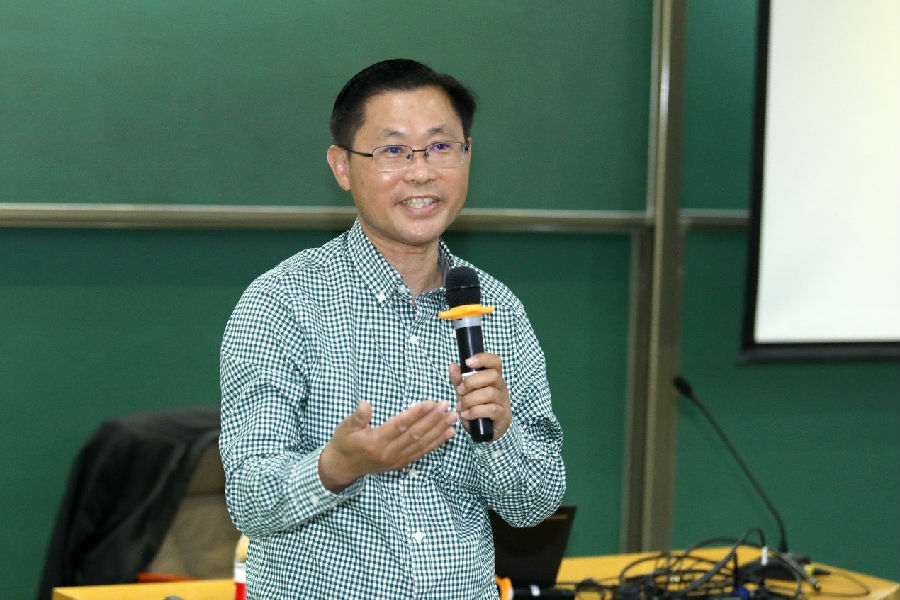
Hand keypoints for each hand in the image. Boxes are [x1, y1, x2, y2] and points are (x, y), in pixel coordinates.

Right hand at [318, 400, 457, 491]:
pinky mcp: (401, 463)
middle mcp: (389, 452)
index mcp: (375, 441)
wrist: (342, 467)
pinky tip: (448, 433)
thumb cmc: (344, 443)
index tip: (431, 403)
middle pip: (415, 434)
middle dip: (433, 419)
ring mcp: (396, 459)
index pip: (400, 425)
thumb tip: (365, 404)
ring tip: (452, 417)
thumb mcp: (345, 427)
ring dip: (439, 430)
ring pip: (422, 444)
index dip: (416, 414)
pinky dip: (437, 443)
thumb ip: (357, 417)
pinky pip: (422, 452)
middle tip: (447, 406)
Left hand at [449, 352, 511, 440]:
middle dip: (472, 382)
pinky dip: (474, 412)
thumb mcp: (465, 392)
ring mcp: (503, 401)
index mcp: (493, 377)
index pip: (495, 361)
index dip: (483, 359)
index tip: (468, 362)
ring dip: (471, 399)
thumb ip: (459, 379)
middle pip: (493, 376)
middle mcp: (501, 387)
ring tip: (461, 406)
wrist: (486, 430)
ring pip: (490, 393)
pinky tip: (466, 415)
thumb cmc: (477, 406)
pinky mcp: (502, 415)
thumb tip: (453, 366)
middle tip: (460, 391)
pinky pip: (491, 410)